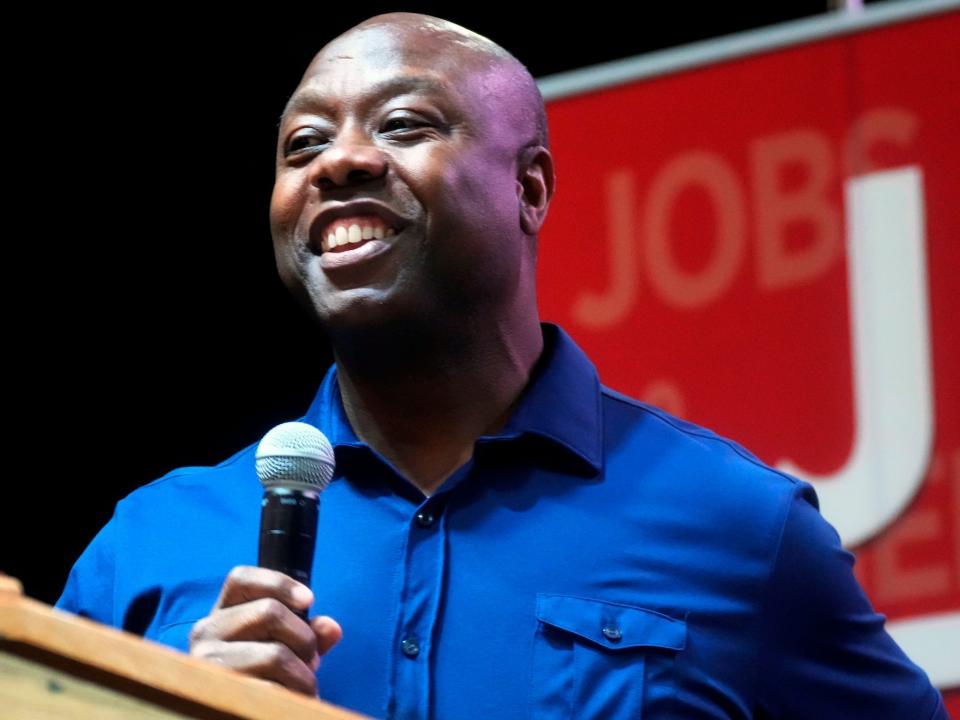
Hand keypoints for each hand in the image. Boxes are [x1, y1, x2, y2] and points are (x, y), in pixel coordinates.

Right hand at [188, 566, 342, 696]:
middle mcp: (205, 633)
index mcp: (220, 615)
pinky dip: (292, 697)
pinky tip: (290, 704)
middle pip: (269, 612)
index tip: (309, 599)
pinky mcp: (218, 696)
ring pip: (275, 655)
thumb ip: (307, 633)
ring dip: (303, 676)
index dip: (279, 583)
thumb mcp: (284, 649)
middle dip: (304, 639)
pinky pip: (271, 690)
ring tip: (305, 688)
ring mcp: (208, 665)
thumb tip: (330, 628)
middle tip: (312, 662)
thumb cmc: (263, 679)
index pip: (241, 578)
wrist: (238, 714)